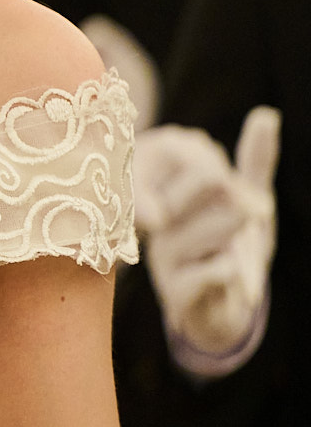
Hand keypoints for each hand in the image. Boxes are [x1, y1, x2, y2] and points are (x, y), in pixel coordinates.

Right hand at [134, 107, 279, 366]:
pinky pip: (217, 269)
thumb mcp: (250, 202)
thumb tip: (267, 114)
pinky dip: (236, 270)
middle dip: (242, 205)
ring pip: (218, 228)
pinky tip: (234, 273)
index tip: (244, 202)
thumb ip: (254, 161)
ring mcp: (164, 256)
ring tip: (237, 247)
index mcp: (170, 193)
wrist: (226, 312)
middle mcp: (159, 222)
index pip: (204, 168)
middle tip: (247, 220)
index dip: (230, 181)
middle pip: (215, 190)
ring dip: (239, 239)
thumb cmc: (234, 248)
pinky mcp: (177, 292)